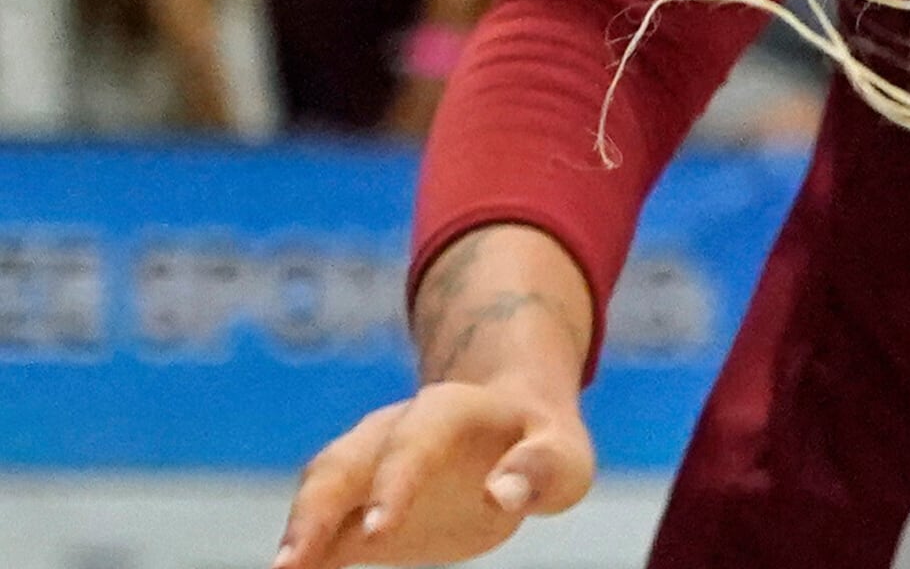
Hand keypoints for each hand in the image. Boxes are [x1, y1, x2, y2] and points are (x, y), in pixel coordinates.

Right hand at [275, 380, 594, 567]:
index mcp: (448, 410)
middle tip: (293, 563)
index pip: (415, 438)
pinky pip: (321, 525)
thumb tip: (499, 495)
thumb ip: (539, 469)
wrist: (507, 425)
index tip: (381, 529)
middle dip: (315, 510)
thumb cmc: (540, 443)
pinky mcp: (357, 505)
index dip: (395, 480)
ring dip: (298, 530)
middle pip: (343, 461)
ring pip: (320, 488)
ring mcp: (367, 465)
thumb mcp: (563, 453)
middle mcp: (392, 430)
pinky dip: (302, 551)